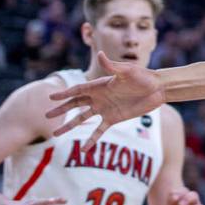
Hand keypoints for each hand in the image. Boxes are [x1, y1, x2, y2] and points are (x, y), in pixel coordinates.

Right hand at [46, 51, 164, 150]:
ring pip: (83, 118)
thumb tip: (100, 54)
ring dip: (70, 125)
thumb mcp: (127, 71)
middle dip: (61, 110)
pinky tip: (84, 149)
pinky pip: (99, 130)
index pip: (77, 90)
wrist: (158, 89)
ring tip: (56, 133)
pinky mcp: (114, 118)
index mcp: (99, 85)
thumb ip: (112, 66)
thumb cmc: (143, 76)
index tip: (50, 97)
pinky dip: (92, 139)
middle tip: (47, 115)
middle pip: (75, 104)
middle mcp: (99, 97)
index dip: (64, 94)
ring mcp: (105, 108)